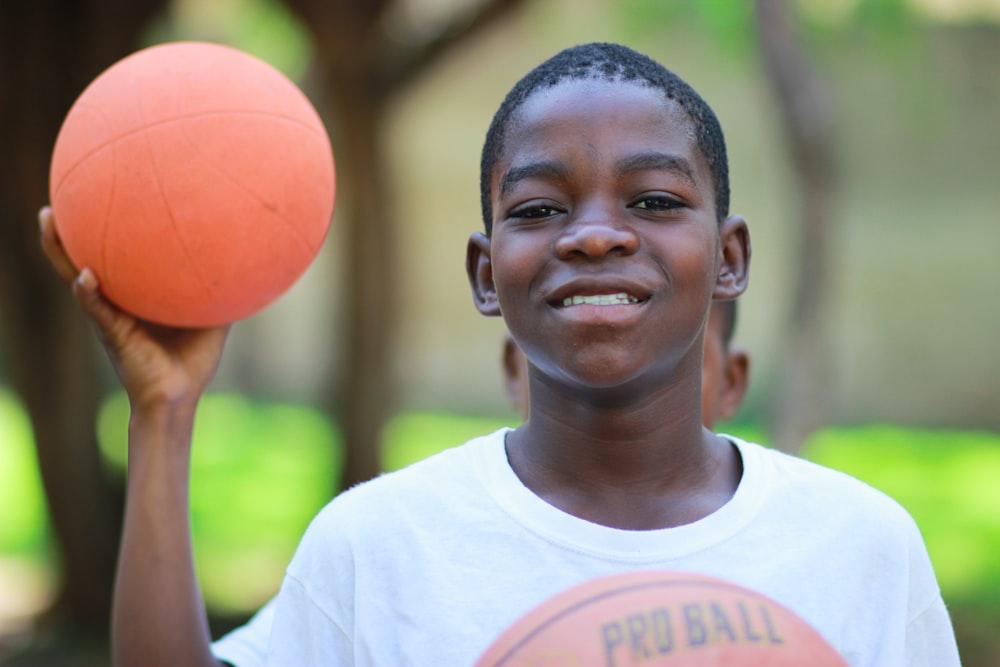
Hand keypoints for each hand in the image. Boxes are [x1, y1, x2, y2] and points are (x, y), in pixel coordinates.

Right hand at [39, 206, 229, 411]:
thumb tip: (246, 263)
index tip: (99, 199)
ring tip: (50, 222)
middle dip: (65, 235)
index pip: (114, 260)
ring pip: (76, 278)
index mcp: (134, 298)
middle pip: (83, 261)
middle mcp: (116, 303)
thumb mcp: (213, 319)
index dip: (102, 234)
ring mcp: (109, 316)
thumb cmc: (194, 361)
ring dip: (60, 252)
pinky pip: (96, 309)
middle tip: (54, 205)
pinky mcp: (112, 333)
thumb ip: (221, 293)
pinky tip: (85, 277)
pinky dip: (88, 293)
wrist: (179, 397)